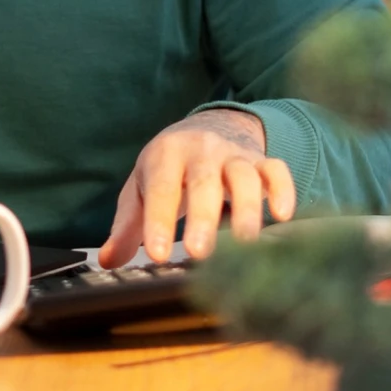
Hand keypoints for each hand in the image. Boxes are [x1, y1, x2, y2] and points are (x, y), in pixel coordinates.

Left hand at [98, 109, 295, 267]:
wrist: (206, 128)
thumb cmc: (169, 169)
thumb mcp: (141, 189)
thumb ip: (127, 227)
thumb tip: (108, 262)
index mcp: (166, 154)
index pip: (161, 188)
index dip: (158, 220)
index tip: (157, 255)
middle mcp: (202, 150)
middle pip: (204, 182)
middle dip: (203, 218)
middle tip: (199, 253)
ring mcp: (234, 155)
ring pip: (244, 176)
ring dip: (247, 208)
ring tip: (245, 243)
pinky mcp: (261, 161)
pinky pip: (276, 170)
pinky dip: (283, 190)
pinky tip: (282, 216)